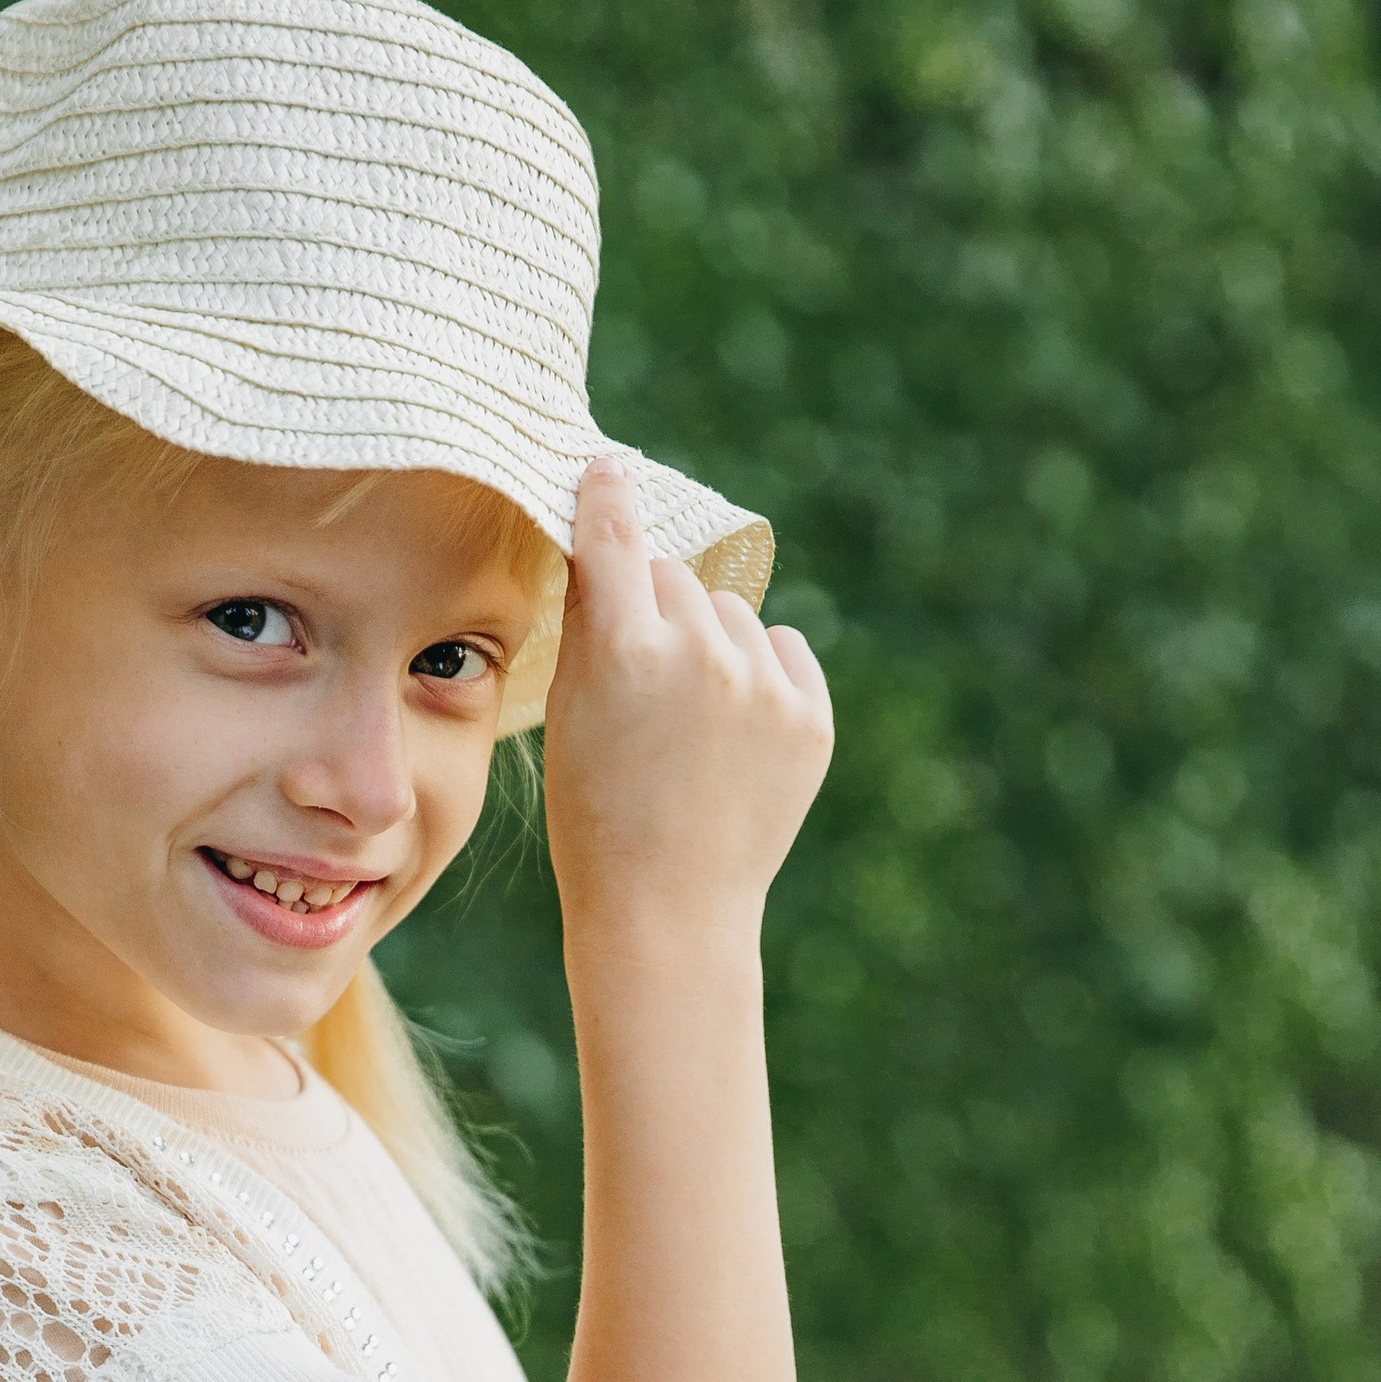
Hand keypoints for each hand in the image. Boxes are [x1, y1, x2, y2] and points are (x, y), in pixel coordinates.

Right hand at [541, 457, 833, 949]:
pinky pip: (787, 650)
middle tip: (641, 676)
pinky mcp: (811, 718)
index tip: (607, 470)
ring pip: (733, 614)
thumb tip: (609, 544)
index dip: (607, 499)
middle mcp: (702, 655)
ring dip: (711, 643)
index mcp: (626, 650)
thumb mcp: (569, 713)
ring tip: (689, 720)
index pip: (616, 537)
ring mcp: (764, 688)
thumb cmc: (597, 815)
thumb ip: (591, 623)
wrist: (668, 910)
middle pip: (677, 577)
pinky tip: (734, 732)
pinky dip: (764, 673)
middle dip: (656, 607)